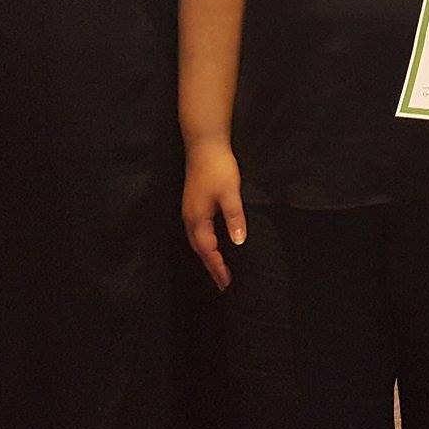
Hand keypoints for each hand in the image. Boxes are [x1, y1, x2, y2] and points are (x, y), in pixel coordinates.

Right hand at [182, 143, 244, 290]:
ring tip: (220, 270)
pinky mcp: (194, 204)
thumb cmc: (218, 168)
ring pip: (198, 241)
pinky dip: (207, 244)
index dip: (218, 267)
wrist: (205, 144)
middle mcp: (190, 218)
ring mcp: (190, 211)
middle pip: (200, 249)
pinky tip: (215, 244)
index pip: (208, 251)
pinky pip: (199, 232)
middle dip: (212, 267)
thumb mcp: (230, 193)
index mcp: (197, 219)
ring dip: (208, 256)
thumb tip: (238, 243)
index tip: (227, 284)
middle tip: (224, 284)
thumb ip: (234, 218)